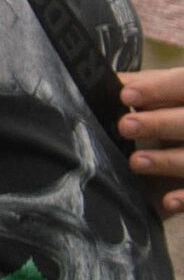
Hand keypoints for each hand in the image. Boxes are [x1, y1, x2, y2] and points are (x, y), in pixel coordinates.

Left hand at [117, 66, 183, 208]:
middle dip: (158, 124)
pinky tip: (168, 201)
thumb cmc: (177, 111)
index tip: (125, 95)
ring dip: (165, 161)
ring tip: (135, 162)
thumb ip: (144, 84)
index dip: (157, 88)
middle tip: (125, 126)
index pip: (182, 84)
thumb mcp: (167, 93)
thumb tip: (105, 78)